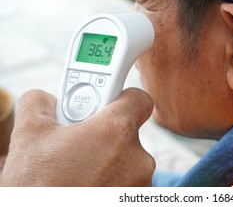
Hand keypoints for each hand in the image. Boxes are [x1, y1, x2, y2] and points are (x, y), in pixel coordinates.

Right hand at [0, 88, 154, 186]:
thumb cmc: (37, 185)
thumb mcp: (29, 133)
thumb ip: (43, 103)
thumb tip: (50, 99)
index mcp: (117, 130)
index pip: (139, 99)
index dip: (122, 98)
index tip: (106, 105)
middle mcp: (137, 157)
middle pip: (128, 134)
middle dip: (106, 138)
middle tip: (80, 147)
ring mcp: (140, 183)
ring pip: (128, 161)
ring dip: (109, 164)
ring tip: (80, 174)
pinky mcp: (136, 201)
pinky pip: (129, 183)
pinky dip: (113, 183)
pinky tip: (89, 187)